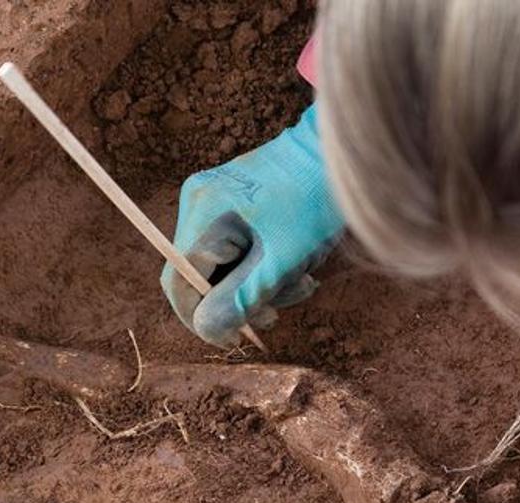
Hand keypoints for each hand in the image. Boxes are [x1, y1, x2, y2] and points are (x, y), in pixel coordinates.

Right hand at [162, 104, 343, 346]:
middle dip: (244, 298)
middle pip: (205, 275)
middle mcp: (200, 202)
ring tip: (304, 280)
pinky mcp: (239, 198)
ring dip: (264, 282)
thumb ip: (241, 297)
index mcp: (202, 214)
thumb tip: (209, 330)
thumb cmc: (313, 199)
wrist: (341, 149)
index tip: (235, 337)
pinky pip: (243, 245)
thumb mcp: (280, 258)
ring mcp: (219, 197)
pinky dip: (269, 262)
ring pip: (228, 264)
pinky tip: (301, 261)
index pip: (178, 283)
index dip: (201, 318)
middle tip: (281, 308)